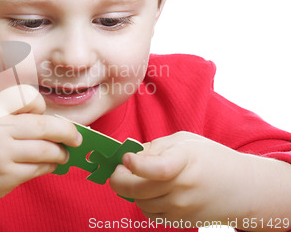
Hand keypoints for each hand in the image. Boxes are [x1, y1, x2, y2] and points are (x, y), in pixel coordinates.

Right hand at [0, 84, 81, 207]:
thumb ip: (10, 114)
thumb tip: (52, 122)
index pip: (29, 97)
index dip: (42, 107)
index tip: (46, 116)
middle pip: (46, 126)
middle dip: (69, 132)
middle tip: (78, 137)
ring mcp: (1, 154)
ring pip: (46, 150)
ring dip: (61, 153)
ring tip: (63, 154)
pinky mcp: (5, 177)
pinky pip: (38, 170)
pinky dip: (48, 167)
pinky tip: (47, 165)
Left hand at [109, 131, 246, 223]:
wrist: (243, 188)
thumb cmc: (211, 159)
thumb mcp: (184, 141)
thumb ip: (155, 147)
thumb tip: (128, 157)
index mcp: (185, 160)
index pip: (157, 169)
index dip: (137, 165)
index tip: (126, 158)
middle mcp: (183, 187)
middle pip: (137, 189)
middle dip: (119, 179)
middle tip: (119, 169)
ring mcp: (181, 207)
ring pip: (139, 201)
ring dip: (132, 190)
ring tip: (141, 177)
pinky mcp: (180, 221)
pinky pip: (149, 213)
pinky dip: (144, 201)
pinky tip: (153, 190)